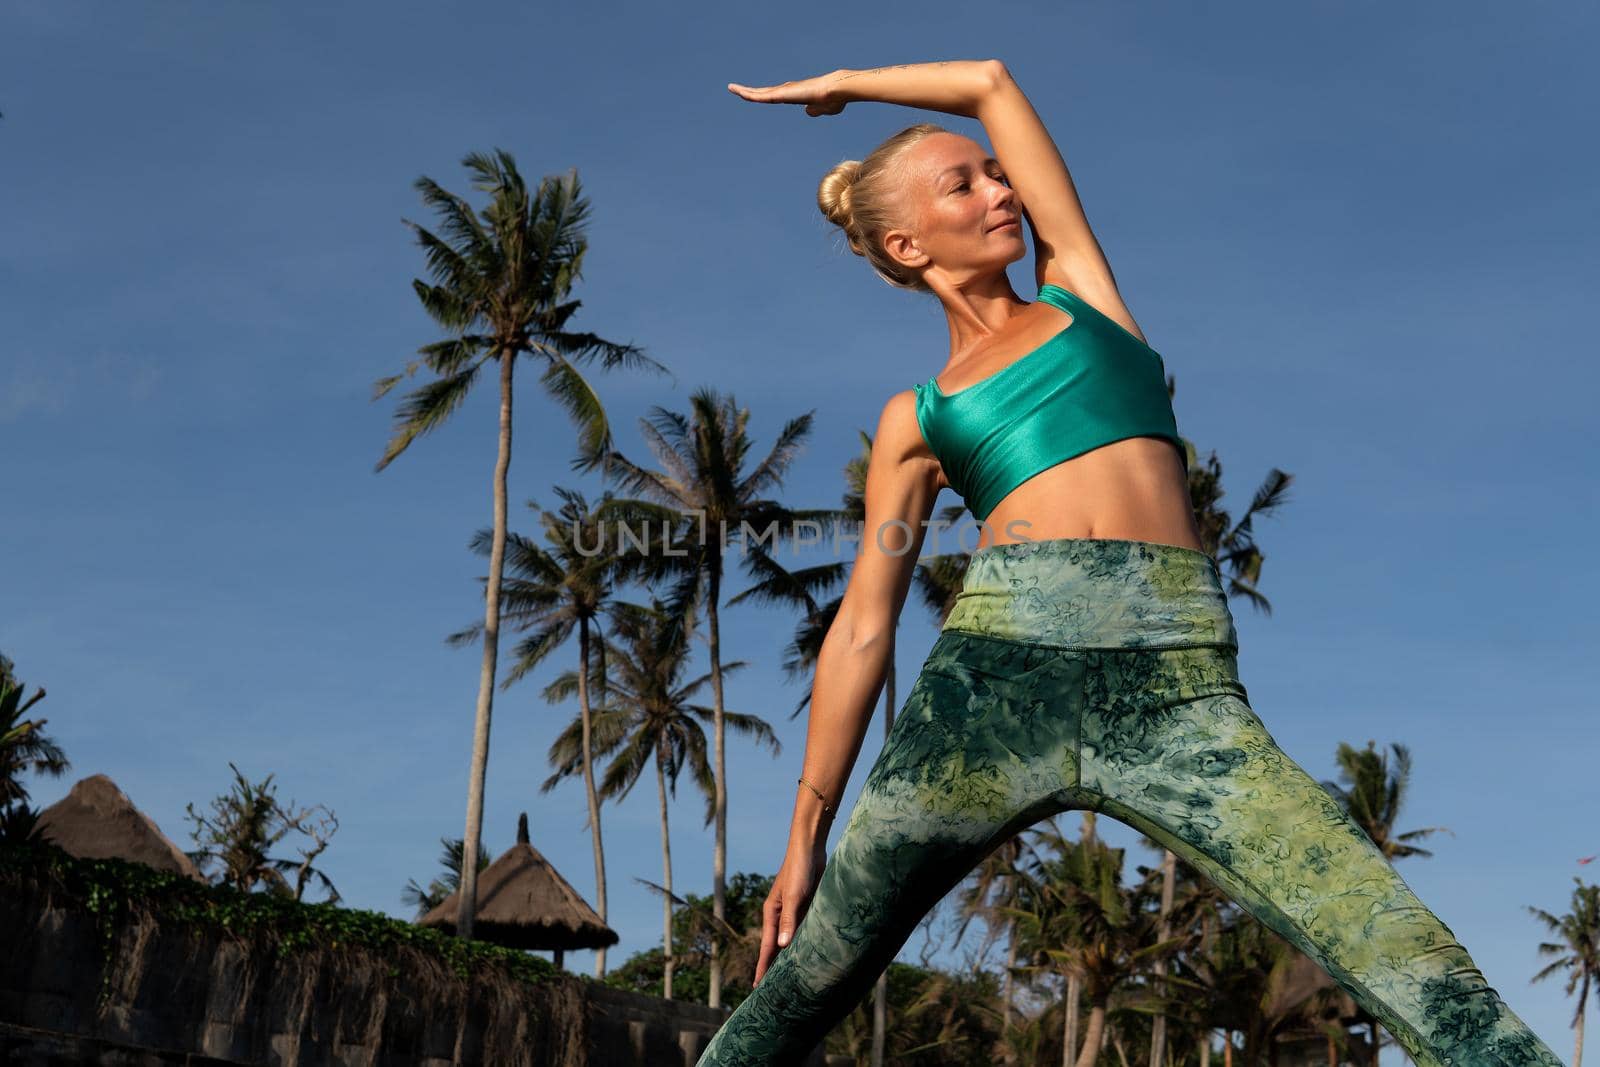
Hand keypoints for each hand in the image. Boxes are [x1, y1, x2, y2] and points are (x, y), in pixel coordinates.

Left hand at [727, 72, 846, 115]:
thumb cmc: (834, 100)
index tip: (755, 96)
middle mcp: (786, 91)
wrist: (836, 91)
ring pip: (760, 93)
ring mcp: (784, 91)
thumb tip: (807, 112)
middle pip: (763, 92)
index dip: (764, 96)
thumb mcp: (823, 110)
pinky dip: (751, 95)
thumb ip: (815, 111)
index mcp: (794, 96)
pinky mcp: (783, 94)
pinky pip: (763, 96)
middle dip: (750, 92)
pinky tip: (741, 94)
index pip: (774, 96)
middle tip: (736, 89)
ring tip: (731, 88)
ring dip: (745, 91)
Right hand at [754, 841, 826, 984]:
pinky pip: (804, 930)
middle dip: (773, 967)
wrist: (810, 847)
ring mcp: (794, 911)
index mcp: (772, 913)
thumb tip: (782, 946)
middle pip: (776, 947)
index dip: (763, 968)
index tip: (757, 988)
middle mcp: (781, 915)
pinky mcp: (807, 906)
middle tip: (771, 991)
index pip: (766, 948)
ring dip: (789, 957)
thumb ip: (789, 920)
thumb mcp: (793, 896)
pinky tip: (809, 953)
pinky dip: (804, 943)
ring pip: (791, 940)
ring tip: (789, 978)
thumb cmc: (799, 869)